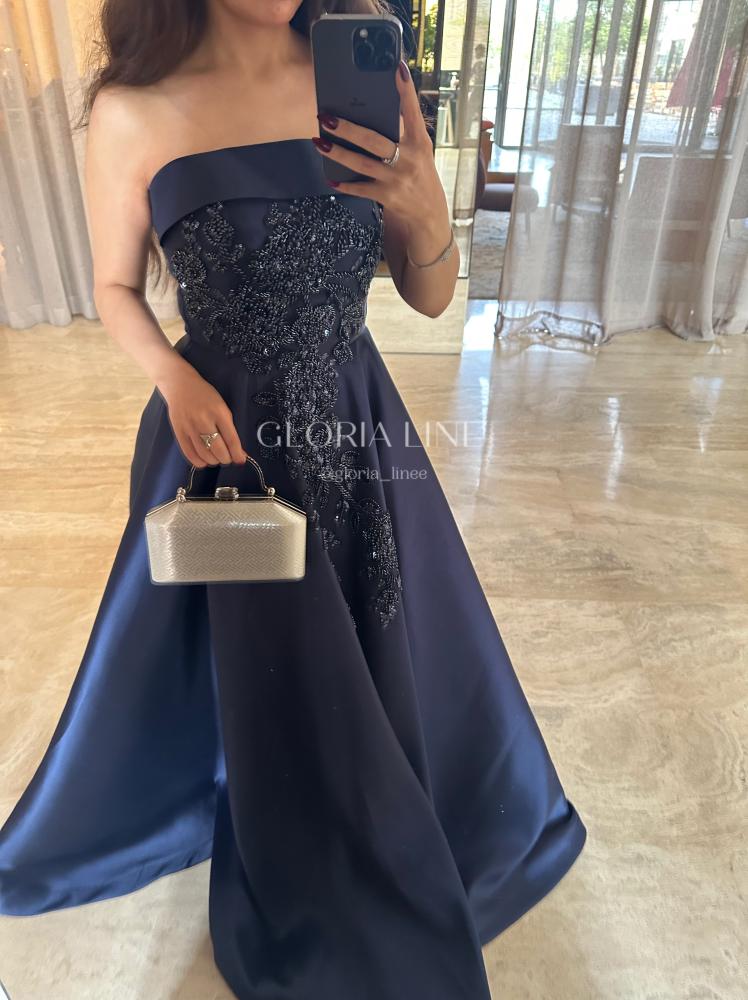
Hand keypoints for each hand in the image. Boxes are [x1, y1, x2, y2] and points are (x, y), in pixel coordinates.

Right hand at [158, 366, 247, 468]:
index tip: (240, 460)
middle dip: (226, 459)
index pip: (231, 439)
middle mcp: (204, 420)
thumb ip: (229, 428)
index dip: (237, 454)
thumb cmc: (205, 396)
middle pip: (218, 450)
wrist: (180, 385)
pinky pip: (190, 454)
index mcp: (219, 412)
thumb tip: (238, 451)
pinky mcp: (179, 432)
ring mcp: (190, 427)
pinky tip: (204, 460)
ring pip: (205, 454)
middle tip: (228, 457)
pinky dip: (199, 461)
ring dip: (214, 461)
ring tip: (217, 457)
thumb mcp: (222, 407)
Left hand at [312, 59, 442, 229]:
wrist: (428, 214)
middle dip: (348, 129)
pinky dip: (344, 184)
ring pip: (361, 164)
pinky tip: (330, 177)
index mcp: (419, 142)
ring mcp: (396, 179)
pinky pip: (360, 189)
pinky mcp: (386, 196)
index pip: (412, 112)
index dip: (406, 91)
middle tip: (326, 117)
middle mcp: (409, 159)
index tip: (397, 68)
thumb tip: (375, 109)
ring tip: (320, 142)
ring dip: (338, 153)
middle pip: (374, 140)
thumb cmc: (419, 174)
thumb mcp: (420, 151)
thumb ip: (404, 132)